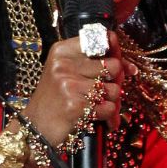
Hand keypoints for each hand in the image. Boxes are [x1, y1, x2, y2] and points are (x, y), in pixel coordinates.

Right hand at [22, 31, 135, 147]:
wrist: (35, 128)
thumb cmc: (54, 100)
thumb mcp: (67, 73)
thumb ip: (96, 65)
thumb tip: (131, 68)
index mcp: (62, 51)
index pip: (102, 39)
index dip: (116, 52)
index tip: (118, 64)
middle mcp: (64, 65)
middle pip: (114, 66)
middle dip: (116, 82)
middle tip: (104, 92)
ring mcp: (69, 85)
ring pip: (114, 90)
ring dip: (112, 102)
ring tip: (97, 107)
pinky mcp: (76, 106)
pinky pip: (109, 108)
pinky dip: (108, 117)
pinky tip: (97, 119)